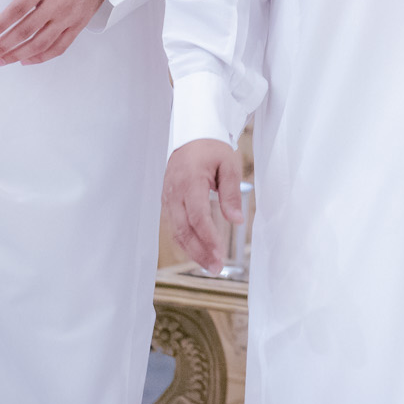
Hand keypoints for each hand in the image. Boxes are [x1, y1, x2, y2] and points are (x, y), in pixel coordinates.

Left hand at [0, 0, 105, 65]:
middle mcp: (58, 3)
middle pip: (26, 31)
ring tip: (1, 61)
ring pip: (41, 43)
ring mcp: (69, 16)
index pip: (18, 9)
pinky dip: (42, 56)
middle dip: (4, 46)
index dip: (0, 25)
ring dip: (19, 55)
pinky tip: (27, 60)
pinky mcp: (79, 24)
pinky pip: (60, 46)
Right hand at [163, 138, 242, 273]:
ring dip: (192, 251)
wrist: (192, 136)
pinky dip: (185, 241)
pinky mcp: (168, 202)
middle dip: (199, 251)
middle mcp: (174, 192)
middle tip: (216, 268)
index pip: (197, 216)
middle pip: (183, 229)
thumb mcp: (229, 165)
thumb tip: (236, 220)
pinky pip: (174, 226)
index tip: (219, 252)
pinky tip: (199, 252)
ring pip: (176, 231)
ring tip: (210, 266)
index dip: (208, 237)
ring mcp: (168, 198)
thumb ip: (231, 193)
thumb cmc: (211, 148)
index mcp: (190, 181)